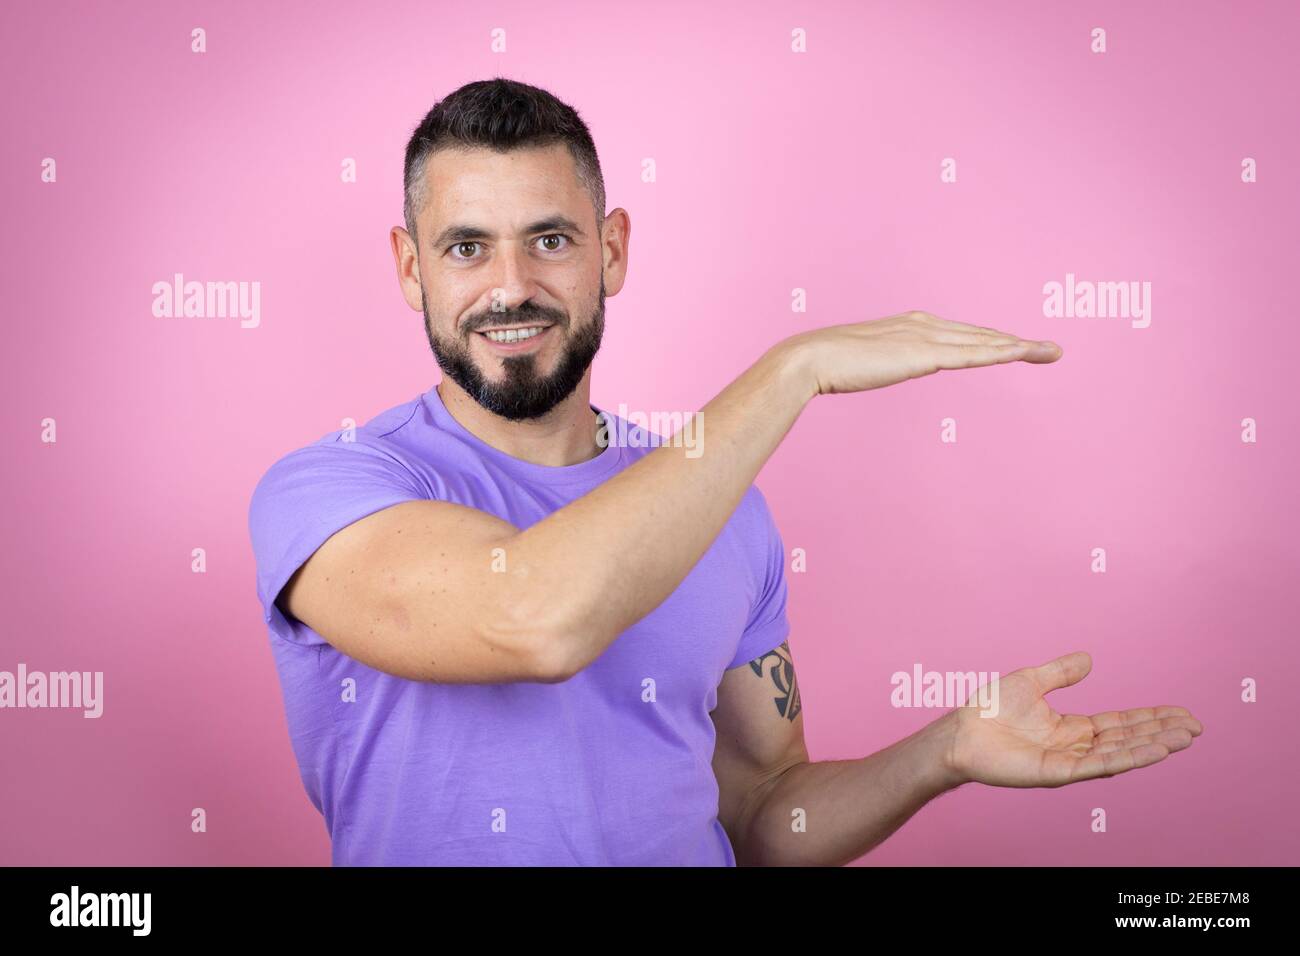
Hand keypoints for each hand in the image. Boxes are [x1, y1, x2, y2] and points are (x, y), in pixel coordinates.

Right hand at [782, 310, 1061, 397]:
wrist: (812, 358)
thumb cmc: (828, 363)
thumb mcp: (864, 362)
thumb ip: (881, 362)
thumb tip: (881, 366)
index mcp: (910, 325)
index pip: (961, 335)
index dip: (990, 340)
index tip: (1015, 347)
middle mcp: (925, 325)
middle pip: (981, 335)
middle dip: (1018, 342)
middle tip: (1051, 349)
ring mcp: (927, 338)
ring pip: (984, 343)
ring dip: (1021, 347)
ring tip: (1052, 352)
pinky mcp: (926, 354)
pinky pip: (973, 355)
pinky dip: (1001, 353)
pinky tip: (1023, 354)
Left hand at [940, 652, 1202, 787]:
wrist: (960, 732)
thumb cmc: (989, 709)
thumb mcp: (1031, 681)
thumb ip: (1061, 672)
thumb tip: (1091, 658)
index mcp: (1073, 728)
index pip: (1121, 724)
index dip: (1151, 719)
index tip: (1181, 714)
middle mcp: (1077, 746)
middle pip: (1128, 739)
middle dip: (1162, 733)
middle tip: (1196, 727)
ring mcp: (1070, 762)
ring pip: (1120, 754)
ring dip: (1153, 746)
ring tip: (1185, 738)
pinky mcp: (1058, 773)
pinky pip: (1099, 766)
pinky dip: (1128, 758)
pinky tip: (1152, 750)